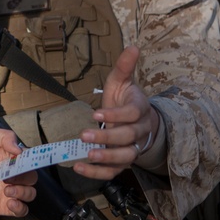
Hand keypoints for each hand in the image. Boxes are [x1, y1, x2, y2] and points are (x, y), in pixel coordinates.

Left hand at [0, 127, 36, 215]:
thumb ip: (5, 137)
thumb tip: (20, 150)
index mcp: (10, 158)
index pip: (30, 159)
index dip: (32, 160)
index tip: (23, 161)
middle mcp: (12, 174)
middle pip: (32, 177)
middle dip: (25, 177)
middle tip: (8, 176)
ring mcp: (8, 190)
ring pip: (30, 194)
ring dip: (24, 192)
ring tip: (6, 190)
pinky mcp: (2, 205)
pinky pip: (21, 210)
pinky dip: (20, 208)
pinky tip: (10, 202)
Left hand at [73, 45, 158, 180]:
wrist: (138, 122)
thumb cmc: (126, 99)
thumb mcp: (122, 81)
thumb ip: (124, 66)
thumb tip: (133, 46)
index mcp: (140, 110)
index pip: (131, 114)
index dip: (115, 115)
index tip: (96, 114)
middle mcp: (139, 132)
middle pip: (128, 138)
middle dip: (107, 138)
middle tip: (84, 135)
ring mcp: (132, 148)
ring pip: (125, 157)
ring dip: (106, 158)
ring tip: (87, 155)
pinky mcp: (122, 162)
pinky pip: (113, 172)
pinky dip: (97, 173)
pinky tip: (78, 167)